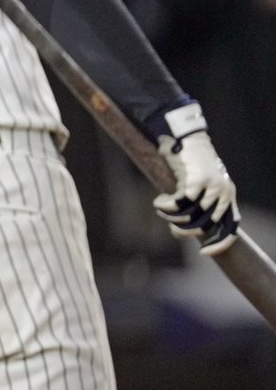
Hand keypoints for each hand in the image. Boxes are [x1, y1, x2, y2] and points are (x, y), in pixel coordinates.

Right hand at [153, 131, 238, 255]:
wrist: (185, 137)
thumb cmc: (189, 160)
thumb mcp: (201, 184)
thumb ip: (201, 202)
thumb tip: (187, 226)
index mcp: (228, 196)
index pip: (230, 228)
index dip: (218, 244)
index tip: (203, 253)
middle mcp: (224, 193)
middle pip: (205, 226)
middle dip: (184, 230)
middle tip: (170, 225)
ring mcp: (212, 187)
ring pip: (190, 216)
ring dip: (171, 216)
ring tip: (161, 207)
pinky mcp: (198, 181)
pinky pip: (180, 203)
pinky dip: (166, 206)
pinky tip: (159, 201)